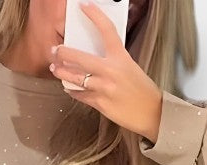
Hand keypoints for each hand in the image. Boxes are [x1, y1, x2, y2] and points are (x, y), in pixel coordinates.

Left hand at [49, 1, 162, 142]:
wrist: (151, 112)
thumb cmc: (142, 90)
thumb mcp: (130, 67)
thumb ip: (113, 61)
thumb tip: (95, 57)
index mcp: (121, 58)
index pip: (106, 31)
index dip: (94, 16)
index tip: (84, 6)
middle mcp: (111, 71)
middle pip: (80, 58)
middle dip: (63, 53)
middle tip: (55, 50)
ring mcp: (104, 88)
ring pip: (76, 79)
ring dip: (62, 73)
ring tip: (55, 69)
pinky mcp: (100, 103)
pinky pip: (81, 95)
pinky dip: (73, 91)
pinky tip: (69, 87)